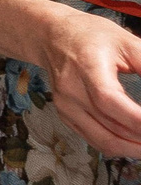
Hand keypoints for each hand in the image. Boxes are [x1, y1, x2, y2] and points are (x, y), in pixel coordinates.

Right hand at [37, 6, 140, 159]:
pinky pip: (96, 141)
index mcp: (87, 67)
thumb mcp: (127, 42)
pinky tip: (136, 143)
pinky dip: (120, 146)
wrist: (52, 36)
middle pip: (111, 128)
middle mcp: (72, 91)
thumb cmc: (91, 36)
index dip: (139, 120)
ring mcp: (66, 107)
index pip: (110, 101)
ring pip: (105, 141)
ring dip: (134, 148)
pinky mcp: (67, 116)